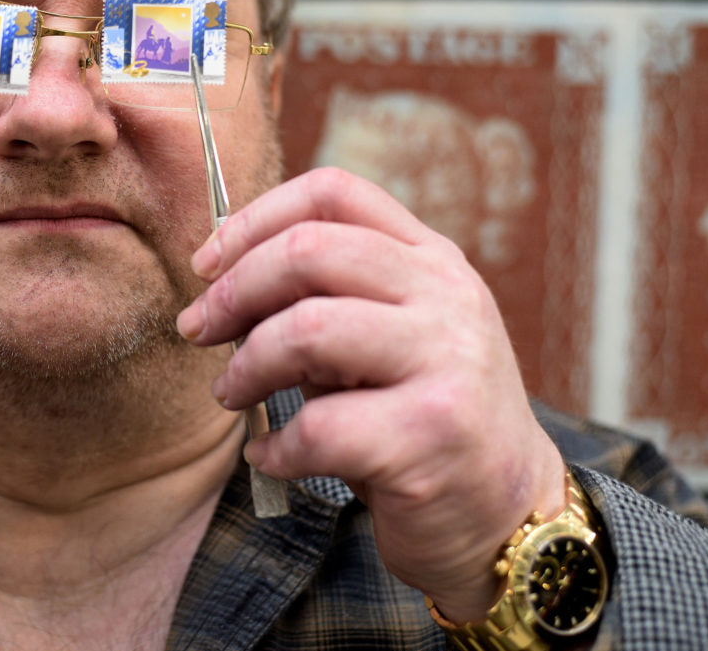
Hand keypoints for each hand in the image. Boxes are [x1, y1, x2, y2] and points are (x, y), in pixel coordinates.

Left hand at [177, 168, 566, 621]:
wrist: (509, 514)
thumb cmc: (421, 417)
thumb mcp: (388, 338)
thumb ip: (326, 299)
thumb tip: (221, 282)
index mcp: (431, 259)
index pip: (333, 193)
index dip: (253, 219)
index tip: (207, 265)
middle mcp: (446, 297)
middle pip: (308, 250)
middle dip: (232, 292)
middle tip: (198, 330)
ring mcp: (446, 361)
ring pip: (306, 330)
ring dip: (246, 366)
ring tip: (231, 394)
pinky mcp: (430, 435)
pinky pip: (317, 427)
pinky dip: (274, 447)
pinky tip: (271, 457)